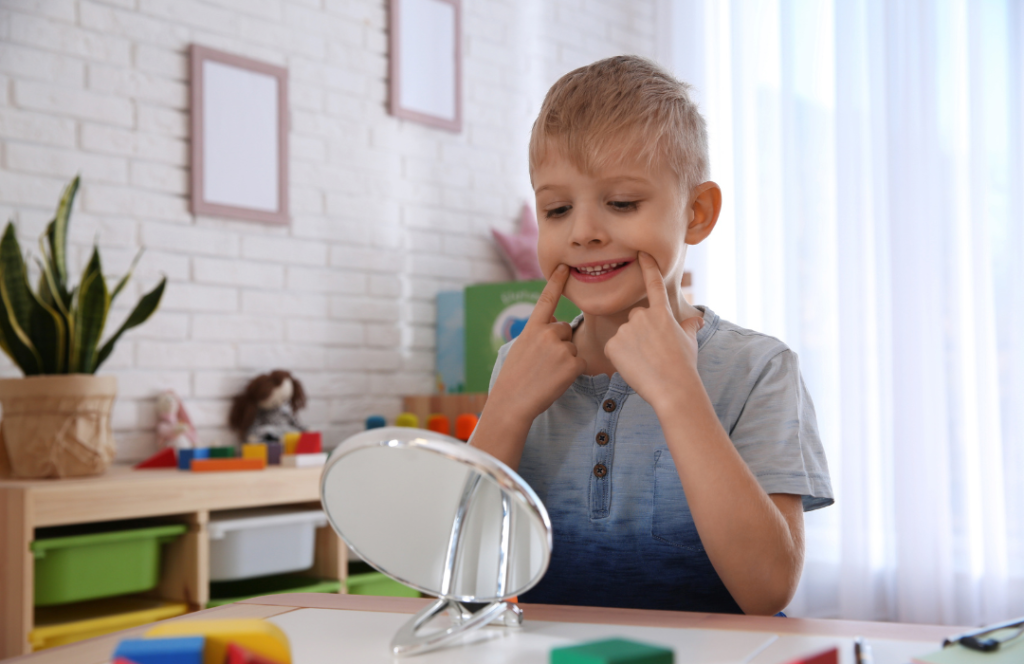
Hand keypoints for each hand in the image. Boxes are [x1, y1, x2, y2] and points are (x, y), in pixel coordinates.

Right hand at [488, 264, 586, 420]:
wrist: (512, 402)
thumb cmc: (514, 378)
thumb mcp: (520, 348)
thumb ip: (537, 332)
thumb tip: (554, 319)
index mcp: (532, 328)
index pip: (546, 299)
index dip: (557, 281)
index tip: (565, 266)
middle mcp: (547, 333)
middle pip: (566, 330)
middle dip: (561, 343)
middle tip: (544, 363)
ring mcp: (561, 348)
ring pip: (574, 348)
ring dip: (566, 361)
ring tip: (547, 374)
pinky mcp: (572, 365)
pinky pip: (581, 364)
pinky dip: (573, 374)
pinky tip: (556, 381)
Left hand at [604, 252, 703, 409]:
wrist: (672, 388)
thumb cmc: (684, 366)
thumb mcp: (690, 342)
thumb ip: (688, 327)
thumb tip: (697, 320)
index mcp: (662, 313)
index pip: (653, 284)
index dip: (647, 267)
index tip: (641, 253)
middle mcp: (642, 316)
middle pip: (635, 319)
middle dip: (639, 332)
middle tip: (651, 352)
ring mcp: (626, 329)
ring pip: (624, 335)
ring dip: (630, 346)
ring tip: (644, 362)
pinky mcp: (612, 344)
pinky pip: (613, 348)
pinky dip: (620, 358)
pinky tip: (632, 367)